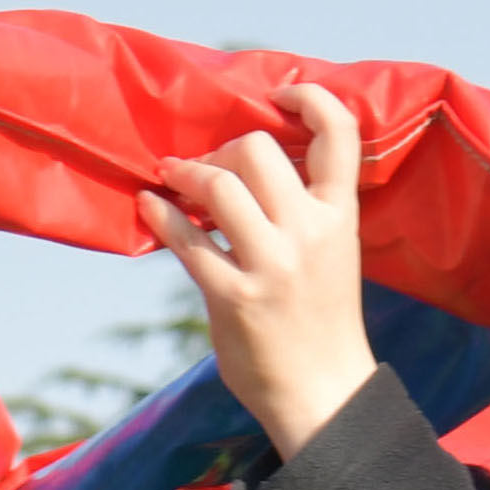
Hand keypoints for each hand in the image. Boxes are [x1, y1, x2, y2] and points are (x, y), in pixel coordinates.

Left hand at [146, 88, 378, 462]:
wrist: (324, 395)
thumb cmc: (321, 321)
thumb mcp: (332, 254)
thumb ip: (302, 211)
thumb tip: (246, 164)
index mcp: (339, 217)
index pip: (338, 134)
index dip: (309, 98)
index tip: (279, 94)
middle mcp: (308, 233)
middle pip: (257, 149)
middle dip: (223, 149)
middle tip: (211, 168)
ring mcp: (271, 265)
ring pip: (220, 184)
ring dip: (189, 174)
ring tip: (175, 181)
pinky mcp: (233, 297)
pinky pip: (186, 241)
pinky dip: (162, 217)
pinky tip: (150, 207)